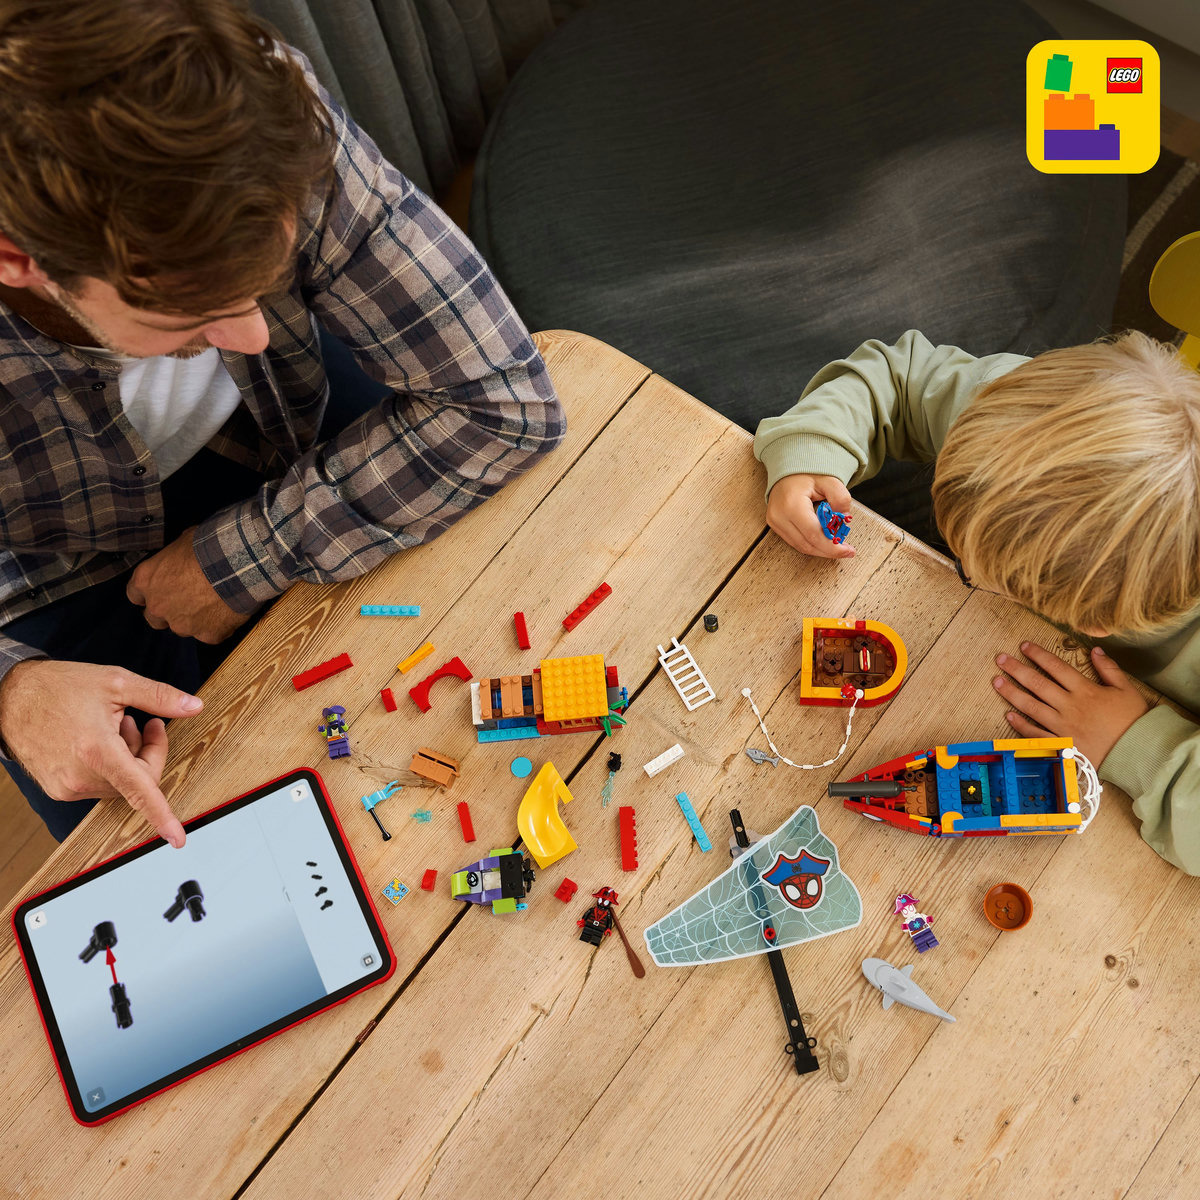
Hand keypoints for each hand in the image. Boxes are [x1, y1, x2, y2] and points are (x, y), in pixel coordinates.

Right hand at [0, 659, 204, 846]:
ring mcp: (68, 786)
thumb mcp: (116, 682)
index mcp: (97, 751)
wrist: (8, 697)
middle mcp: (81, 776)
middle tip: (145, 723)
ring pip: (121, 783)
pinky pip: (99, 784)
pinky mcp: (59, 789)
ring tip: (116, 725)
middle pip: (139, 780)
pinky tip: (99, 738)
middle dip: (149, 752)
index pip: (139, 790)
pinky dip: (109, 765)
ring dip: (129, 757)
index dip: (161, 815)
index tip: (177, 838)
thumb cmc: (58, 687)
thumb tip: (194, 707)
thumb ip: (159, 697)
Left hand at [127, 526, 248, 642]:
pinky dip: (219, 625)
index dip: (149, 593)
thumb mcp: (183, 542)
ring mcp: (182, 625)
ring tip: (214, 604)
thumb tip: (182, 557)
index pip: (135, 595)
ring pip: (183, 627)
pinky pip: (211, 633)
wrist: (237, 563)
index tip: (161, 590)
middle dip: (168, 611)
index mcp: (146, 581)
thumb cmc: (208, 546)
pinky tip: (230, 610)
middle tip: (188, 600)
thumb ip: (174, 558)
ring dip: (194, 619)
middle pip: (154, 618)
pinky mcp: (207, 635)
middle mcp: (158, 607)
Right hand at [765, 474, 854, 558]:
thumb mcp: (829, 480)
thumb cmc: (807, 475)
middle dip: (828, 551)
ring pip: (801, 546)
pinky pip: (795, 542)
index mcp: (792, 504)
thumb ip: (841, 498)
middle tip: (846, 551)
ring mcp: (775, 522)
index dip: (831, 546)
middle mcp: (780, 516)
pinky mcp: (775, 525)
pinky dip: (812, 545)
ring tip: (837, 547)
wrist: (788, 471)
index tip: (847, 550)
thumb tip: (844, 519)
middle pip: (807, 544)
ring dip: (821, 550)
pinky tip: (824, 542)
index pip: (813, 534)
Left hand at [993, 641, 1148, 766]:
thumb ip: (1109, 668)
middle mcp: (1069, 706)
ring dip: (1011, 693)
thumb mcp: (1126, 689)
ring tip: (997, 681)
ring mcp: (1062, 726)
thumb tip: (1094, 649)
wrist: (1139, 753)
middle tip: (1000, 659)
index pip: (1056, 667)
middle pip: (1037, 684)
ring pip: (1031, 706)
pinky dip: (1020, 725)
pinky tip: (1008, 715)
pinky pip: (1035, 734)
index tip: (1024, 646)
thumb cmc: (1134, 721)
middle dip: (1016, 669)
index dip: (1038, 655)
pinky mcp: (1060, 745)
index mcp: (1085, 690)